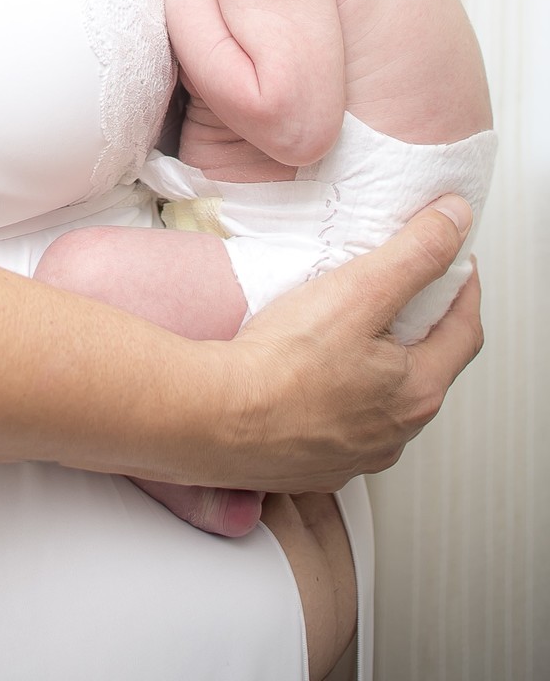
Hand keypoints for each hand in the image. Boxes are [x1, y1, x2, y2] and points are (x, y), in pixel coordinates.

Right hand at [189, 198, 482, 494]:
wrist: (215, 420)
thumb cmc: (282, 366)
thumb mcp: (359, 291)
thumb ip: (414, 254)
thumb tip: (454, 221)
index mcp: (418, 391)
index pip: (465, 331)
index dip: (462, 288)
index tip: (454, 262)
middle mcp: (396, 432)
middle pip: (428, 365)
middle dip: (421, 323)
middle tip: (400, 287)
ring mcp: (356, 452)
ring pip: (385, 398)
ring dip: (380, 363)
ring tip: (351, 326)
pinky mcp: (316, 462)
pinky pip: (344, 421)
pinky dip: (341, 392)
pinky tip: (313, 372)